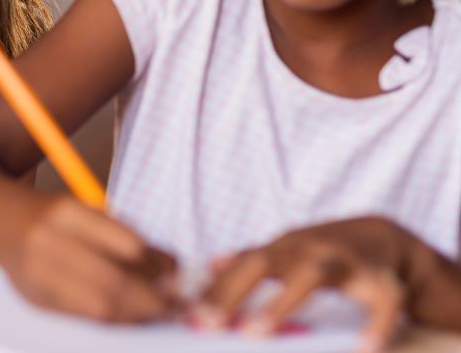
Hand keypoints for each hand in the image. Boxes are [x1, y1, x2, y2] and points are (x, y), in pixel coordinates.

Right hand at [0, 194, 178, 321]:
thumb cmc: (50, 218)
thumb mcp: (83, 212)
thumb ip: (120, 235)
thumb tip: (169, 268)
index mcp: (66, 213)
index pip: (125, 244)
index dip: (157, 264)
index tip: (176, 272)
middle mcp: (47, 242)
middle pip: (112, 281)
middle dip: (151, 298)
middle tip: (175, 302)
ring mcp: (37, 274)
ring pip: (99, 305)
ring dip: (136, 313)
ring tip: (156, 312)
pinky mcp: (35, 299)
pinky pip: (83, 317)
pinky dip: (113, 320)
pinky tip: (128, 317)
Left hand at [194, 217, 425, 350]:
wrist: (384, 237)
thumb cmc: (323, 251)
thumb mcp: (287, 249)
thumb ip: (251, 258)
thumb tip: (210, 265)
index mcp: (284, 247)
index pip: (241, 263)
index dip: (216, 288)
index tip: (193, 316)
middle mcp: (309, 249)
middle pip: (264, 263)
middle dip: (235, 292)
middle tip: (211, 324)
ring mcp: (346, 261)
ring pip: (312, 274)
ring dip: (282, 302)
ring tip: (257, 333)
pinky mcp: (384, 281)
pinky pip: (382, 303)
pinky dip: (375, 326)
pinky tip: (363, 350)